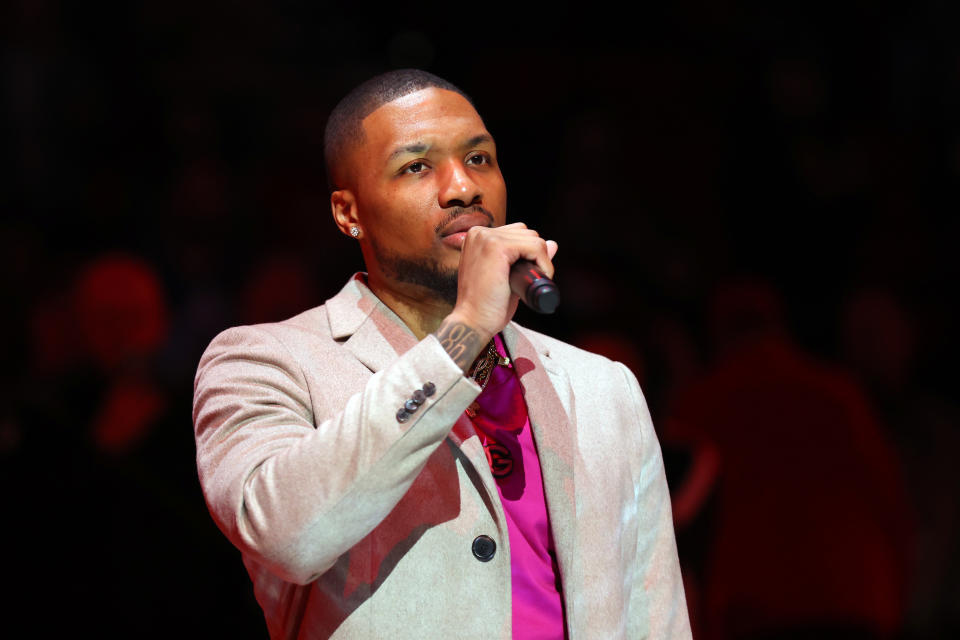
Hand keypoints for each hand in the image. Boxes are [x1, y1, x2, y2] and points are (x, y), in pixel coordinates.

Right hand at [435, 223, 557, 370]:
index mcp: (478, 237)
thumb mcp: (509, 277)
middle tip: (529, 281)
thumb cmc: (487, 305)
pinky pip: (535, 247)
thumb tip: (552, 243)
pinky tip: (538, 278)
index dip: (528, 254)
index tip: (525, 276)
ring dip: (541, 260)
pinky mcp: (497, 247)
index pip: (517, 233)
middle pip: (527, 233)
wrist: (472, 322)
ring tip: (530, 282)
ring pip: (534, 239)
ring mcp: (487, 238)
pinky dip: (544, 264)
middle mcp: (480, 232)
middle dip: (535, 256)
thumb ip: (527, 258)